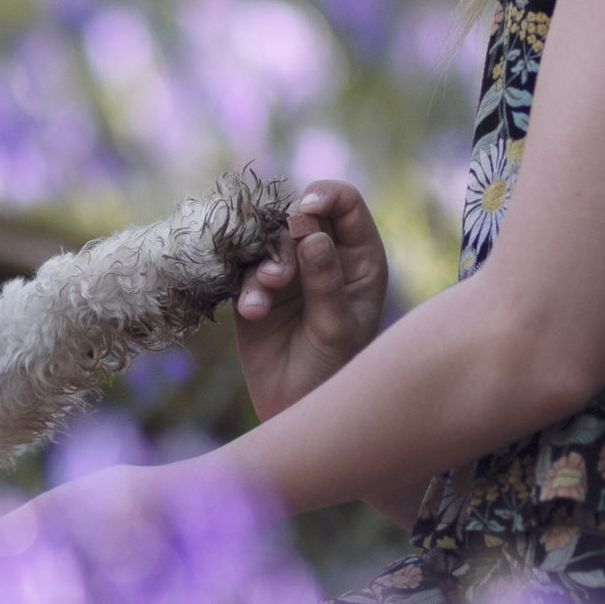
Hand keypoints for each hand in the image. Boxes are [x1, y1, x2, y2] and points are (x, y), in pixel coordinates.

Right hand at [233, 179, 388, 422]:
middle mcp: (324, 256)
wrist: (299, 408)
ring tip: (265, 297)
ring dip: (264, 264)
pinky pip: (245, 270)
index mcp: (359, 257)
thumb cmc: (336, 371)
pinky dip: (247, 286)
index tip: (306, 206)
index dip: (325, 195)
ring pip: (268, 241)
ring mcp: (289, 272)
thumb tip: (312, 234)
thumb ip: (326, 282)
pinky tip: (253, 311)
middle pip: (300, 217)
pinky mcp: (256, 289)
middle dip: (286, 239)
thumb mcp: (338, 328)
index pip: (345, 204)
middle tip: (280, 276)